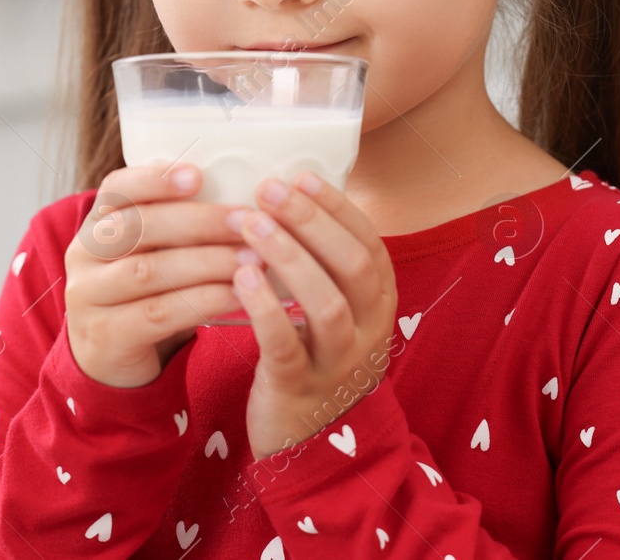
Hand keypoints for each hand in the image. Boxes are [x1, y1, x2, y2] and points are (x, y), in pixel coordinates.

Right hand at [64, 162, 249, 387]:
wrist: (111, 362)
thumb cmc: (146, 295)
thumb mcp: (151, 254)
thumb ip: (177, 226)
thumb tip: (242, 196)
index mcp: (96, 223)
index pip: (117, 188)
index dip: (155, 178)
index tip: (198, 175)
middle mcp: (84, 255)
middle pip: (139, 228)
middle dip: (199, 222)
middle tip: (247, 221)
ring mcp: (88, 297)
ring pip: (150, 272)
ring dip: (208, 262)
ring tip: (252, 260)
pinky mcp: (104, 336)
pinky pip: (158, 313)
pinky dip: (202, 301)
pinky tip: (236, 295)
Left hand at [227, 171, 397, 461]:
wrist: (312, 444)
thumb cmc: (313, 356)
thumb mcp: (332, 309)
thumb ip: (322, 262)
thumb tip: (290, 196)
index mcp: (378, 302)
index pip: (368, 243)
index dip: (336, 207)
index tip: (299, 176)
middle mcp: (368, 329)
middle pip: (351, 266)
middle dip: (311, 222)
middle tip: (270, 190)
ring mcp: (338, 362)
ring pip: (326, 304)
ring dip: (289, 258)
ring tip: (252, 223)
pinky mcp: (300, 387)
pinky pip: (287, 345)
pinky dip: (264, 307)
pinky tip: (241, 276)